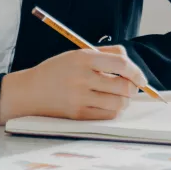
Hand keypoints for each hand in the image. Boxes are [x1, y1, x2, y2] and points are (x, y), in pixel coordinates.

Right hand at [0, 46, 148, 123]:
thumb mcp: (78, 54)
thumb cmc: (57, 70)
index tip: (141, 77)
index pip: (121, 63)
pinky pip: (107, 116)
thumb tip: (128, 59)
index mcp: (84, 59)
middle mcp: (82, 78)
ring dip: (125, 101)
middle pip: (123, 86)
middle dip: (133, 88)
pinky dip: (114, 111)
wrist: (29, 91)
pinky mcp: (78, 115)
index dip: (136, 71)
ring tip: (120, 97)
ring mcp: (80, 98)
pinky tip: (110, 105)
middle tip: (132, 88)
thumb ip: (105, 53)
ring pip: (118, 103)